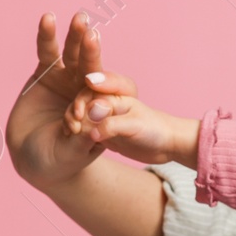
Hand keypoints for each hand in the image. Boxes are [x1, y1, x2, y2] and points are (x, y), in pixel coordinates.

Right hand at [6, 11, 111, 191]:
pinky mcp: (46, 74)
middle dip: (92, 51)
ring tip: (80, 18)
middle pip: (93, 67)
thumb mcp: (73, 154)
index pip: (108, 92)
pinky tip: (48, 18)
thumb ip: (84, 140)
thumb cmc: (60, 161)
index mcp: (103, 109)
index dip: (104, 86)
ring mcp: (68, 79)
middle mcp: (88, 90)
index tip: (93, 83)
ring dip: (76, 37)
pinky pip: (48, 52)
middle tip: (93, 34)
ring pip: (73, 55)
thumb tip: (93, 124)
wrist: (34, 160)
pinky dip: (47, 35)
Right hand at [63, 69, 199, 167]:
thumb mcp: (134, 126)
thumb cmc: (154, 130)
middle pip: (81, 101)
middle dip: (75, 111)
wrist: (165, 145)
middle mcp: (106, 104)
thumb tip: (91, 129)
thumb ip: (112, 124)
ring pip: (80, 116)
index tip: (80, 113)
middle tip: (74, 125)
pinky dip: (75, 134)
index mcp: (114, 95)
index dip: (83, 100)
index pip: (92, 90)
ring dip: (73, 122)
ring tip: (71, 133)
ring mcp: (102, 118)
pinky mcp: (101, 132)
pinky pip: (83, 130)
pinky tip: (70, 139)